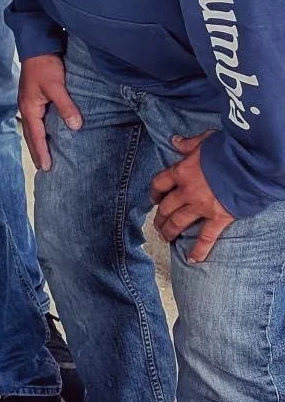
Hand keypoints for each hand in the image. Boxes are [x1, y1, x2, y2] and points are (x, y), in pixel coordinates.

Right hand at [19, 53, 81, 171]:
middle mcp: (27, 108)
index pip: (35, 136)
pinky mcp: (34, 97)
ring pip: (33, 128)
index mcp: (30, 108)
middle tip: (43, 168)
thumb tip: (75, 126)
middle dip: (36, 152)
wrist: (37, 45)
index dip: (41, 152)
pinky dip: (40, 131)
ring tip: (44, 156)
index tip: (46, 168)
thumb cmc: (44, 65)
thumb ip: (66, 106)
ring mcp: (29, 102)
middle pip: (30, 135)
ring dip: (37, 142)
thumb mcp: (56, 86)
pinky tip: (47, 133)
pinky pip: (36, 120)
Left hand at [152, 132, 235, 262]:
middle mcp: (187, 191)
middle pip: (167, 206)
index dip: (154, 192)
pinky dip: (198, 251)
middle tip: (157, 223)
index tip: (153, 199)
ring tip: (164, 237)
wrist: (247, 165)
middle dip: (160, 216)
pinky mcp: (218, 218)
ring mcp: (201, 207)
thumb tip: (174, 141)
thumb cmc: (226, 150)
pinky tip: (192, 260)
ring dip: (169, 231)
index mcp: (182, 172)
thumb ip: (188, 143)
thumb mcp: (204, 141)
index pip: (160, 183)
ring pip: (179, 222)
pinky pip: (205, 238)